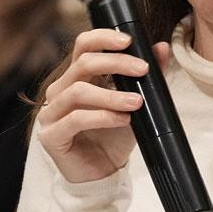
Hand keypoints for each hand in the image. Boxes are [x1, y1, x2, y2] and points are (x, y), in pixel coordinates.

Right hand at [37, 28, 169, 183]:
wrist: (104, 174)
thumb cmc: (114, 136)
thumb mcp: (135, 103)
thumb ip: (146, 76)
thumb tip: (161, 47)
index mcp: (77, 77)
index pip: (83, 45)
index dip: (103, 37)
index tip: (128, 41)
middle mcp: (60, 90)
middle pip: (83, 63)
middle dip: (116, 63)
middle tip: (143, 69)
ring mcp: (52, 113)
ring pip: (78, 91)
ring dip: (111, 95)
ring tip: (136, 102)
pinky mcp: (51, 136)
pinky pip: (75, 119)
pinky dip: (102, 117)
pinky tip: (122, 120)